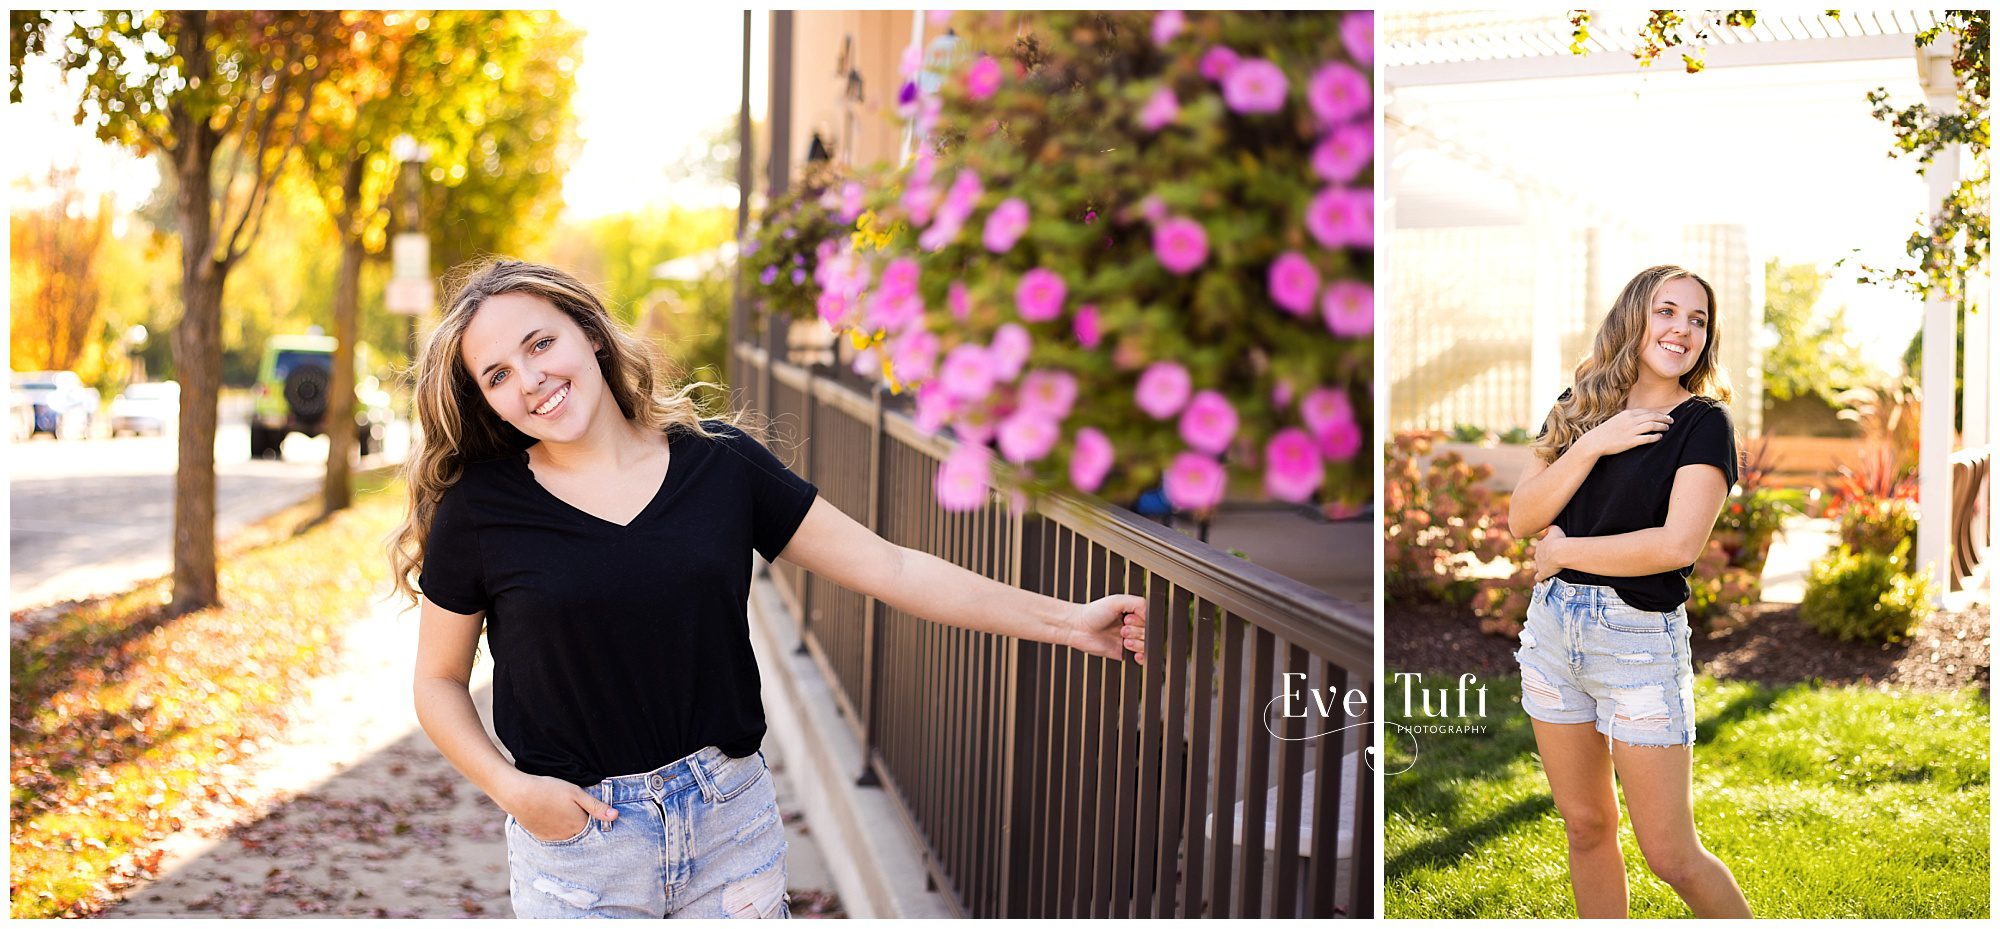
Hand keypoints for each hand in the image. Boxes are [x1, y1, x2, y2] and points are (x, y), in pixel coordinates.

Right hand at [502, 773, 616, 842]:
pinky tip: (552, 816)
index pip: (594, 827)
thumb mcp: (576, 793)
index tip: (592, 810)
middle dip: (582, 823)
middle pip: (581, 832)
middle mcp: (567, 836)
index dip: (594, 818)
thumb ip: (596, 806)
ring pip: (568, 835)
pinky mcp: (540, 836)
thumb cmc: (549, 790)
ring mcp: (553, 837)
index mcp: (578, 825)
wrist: (519, 794)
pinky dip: (556, 829)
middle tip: (574, 808)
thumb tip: (616, 816)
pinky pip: (554, 836)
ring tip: (562, 810)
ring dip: (569, 827)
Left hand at [1062, 595, 1146, 664]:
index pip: (1152, 619)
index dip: (1143, 621)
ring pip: (1147, 646)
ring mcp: (1130, 640)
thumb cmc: (1094, 612)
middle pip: (1150, 633)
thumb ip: (1139, 603)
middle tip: (1122, 628)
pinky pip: (1142, 659)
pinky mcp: (1125, 654)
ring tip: (1122, 638)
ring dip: (1137, 642)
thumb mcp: (1117, 600)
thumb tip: (1151, 616)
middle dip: (1137, 631)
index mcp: (1134, 613)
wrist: (1078, 628)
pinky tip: (1132, 652)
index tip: (1128, 618)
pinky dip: (1142, 657)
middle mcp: (1134, 627)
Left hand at [1533, 526, 1566, 582]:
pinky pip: (1539, 577)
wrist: (1559, 552)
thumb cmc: (1559, 540)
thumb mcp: (1555, 529)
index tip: (1554, 549)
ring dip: (1541, 567)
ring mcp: (1539, 564)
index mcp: (1540, 545)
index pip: (1541, 546)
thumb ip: (1550, 527)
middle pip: (1539, 556)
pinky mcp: (1542, 573)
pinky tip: (1541, 579)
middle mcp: (1537, 555)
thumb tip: (1548, 527)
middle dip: (1544, 557)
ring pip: (1538, 566)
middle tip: (1552, 559)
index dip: (1547, 548)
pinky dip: (1540, 578)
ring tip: (1547, 569)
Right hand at [1578, 408, 1673, 457]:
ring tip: (1666, 428)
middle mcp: (1630, 421)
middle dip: (1664, 418)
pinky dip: (1656, 437)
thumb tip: (1639, 417)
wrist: (1595, 441)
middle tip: (1671, 420)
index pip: (1647, 411)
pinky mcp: (1631, 441)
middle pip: (1652, 416)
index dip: (1658, 413)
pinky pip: (1648, 438)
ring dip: (1662, 426)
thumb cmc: (1606, 431)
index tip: (1665, 416)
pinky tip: (1659, 437)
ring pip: (1652, 425)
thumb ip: (1628, 417)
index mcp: (1627, 414)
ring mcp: (1631, 431)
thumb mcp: (1617, 420)